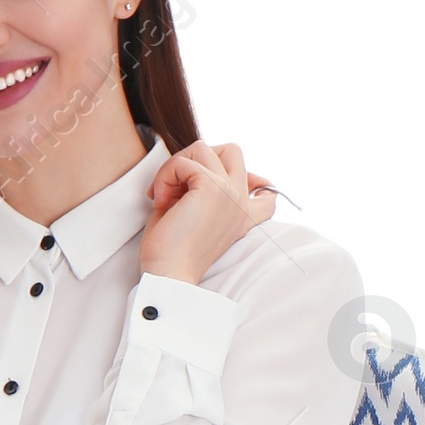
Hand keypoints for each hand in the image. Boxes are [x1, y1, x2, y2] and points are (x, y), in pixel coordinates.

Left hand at [138, 140, 276, 284]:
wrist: (168, 276)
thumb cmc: (172, 253)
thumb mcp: (194, 217)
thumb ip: (201, 190)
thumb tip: (197, 163)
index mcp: (241, 216)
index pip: (266, 191)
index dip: (247, 178)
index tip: (220, 188)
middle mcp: (241, 203)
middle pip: (232, 150)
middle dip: (198, 157)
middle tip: (177, 183)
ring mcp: (230, 193)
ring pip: (203, 148)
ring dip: (175, 166)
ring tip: (163, 195)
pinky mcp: (213, 188)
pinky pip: (183, 162)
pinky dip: (165, 175)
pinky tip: (159, 200)